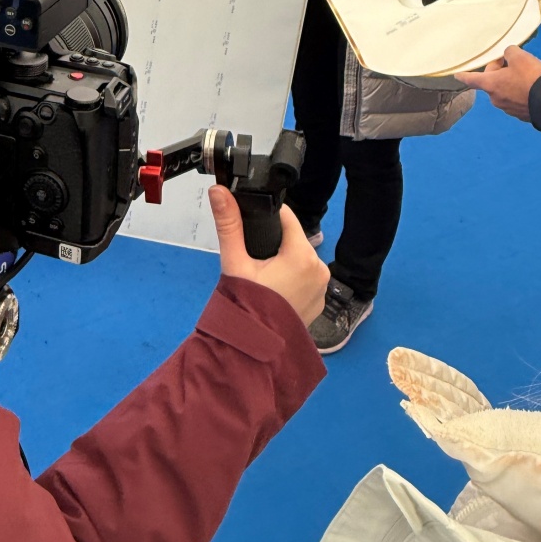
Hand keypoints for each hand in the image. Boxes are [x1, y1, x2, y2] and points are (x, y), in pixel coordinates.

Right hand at [210, 186, 328, 326]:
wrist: (255, 351)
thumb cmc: (246, 304)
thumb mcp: (235, 263)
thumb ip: (229, 224)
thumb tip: (219, 190)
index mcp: (302, 254)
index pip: (287, 217)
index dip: (267, 216)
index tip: (250, 225)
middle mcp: (319, 268)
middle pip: (293, 239)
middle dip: (273, 242)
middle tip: (251, 258)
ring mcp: (322, 288)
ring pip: (299, 259)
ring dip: (282, 260)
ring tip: (260, 275)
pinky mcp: (319, 303)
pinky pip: (304, 279)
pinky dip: (291, 279)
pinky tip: (273, 289)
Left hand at [456, 44, 540, 119]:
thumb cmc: (532, 78)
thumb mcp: (520, 57)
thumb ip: (509, 52)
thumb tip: (509, 55)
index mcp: (491, 84)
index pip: (471, 79)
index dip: (464, 75)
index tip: (457, 75)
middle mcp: (496, 98)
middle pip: (491, 81)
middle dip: (499, 71)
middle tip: (512, 63)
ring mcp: (508, 108)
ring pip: (504, 90)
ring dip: (510, 82)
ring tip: (526, 76)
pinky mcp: (520, 114)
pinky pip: (515, 99)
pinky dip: (520, 92)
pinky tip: (531, 87)